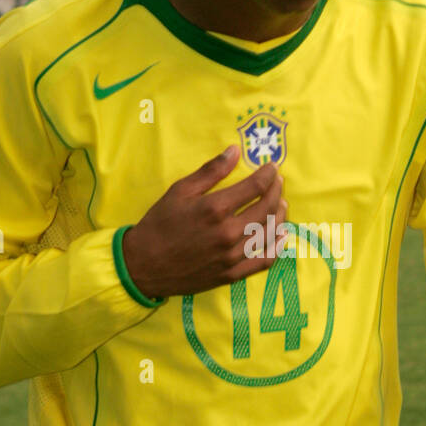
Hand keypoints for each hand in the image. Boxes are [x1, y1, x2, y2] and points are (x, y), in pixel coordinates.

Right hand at [122, 145, 287, 299]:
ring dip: (281, 216)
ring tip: (282, 204)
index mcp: (215, 208)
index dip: (268, 174)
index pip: (255, 186)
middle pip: (267, 208)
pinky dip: (277, 246)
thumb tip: (235, 151)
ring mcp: (231, 256)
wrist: (143, 266)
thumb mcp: (180, 191)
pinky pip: (264, 261)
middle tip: (278, 182)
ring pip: (270, 233)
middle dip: (277, 191)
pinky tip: (281, 235)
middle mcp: (227, 233)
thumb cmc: (159, 224)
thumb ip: (210, 171)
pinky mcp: (231, 275)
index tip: (272, 167)